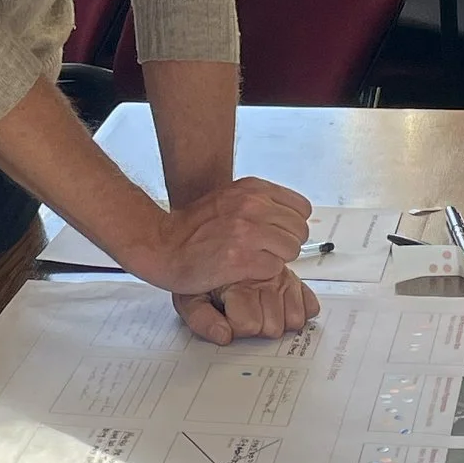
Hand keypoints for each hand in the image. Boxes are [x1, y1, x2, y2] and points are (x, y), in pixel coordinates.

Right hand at [130, 175, 311, 304]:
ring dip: (275, 259)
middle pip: (299, 230)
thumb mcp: (229, 198)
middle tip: (263, 250)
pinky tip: (243, 269)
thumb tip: (291, 216)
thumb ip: (260, 202)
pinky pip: (274, 269)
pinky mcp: (240, 259)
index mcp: (252, 189)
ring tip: (253, 259)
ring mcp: (246, 232)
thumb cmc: (193, 227)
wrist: (161, 245)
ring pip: (291, 250)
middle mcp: (251, 206)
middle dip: (285, 244)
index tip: (276, 233)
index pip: (302, 208)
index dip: (291, 224)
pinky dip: (262, 273)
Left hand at [178, 268, 321, 345]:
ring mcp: (283, 275)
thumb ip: (201, 318)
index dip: (237, 326)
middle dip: (257, 325)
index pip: (250, 324)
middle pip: (273, 327)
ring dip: (278, 319)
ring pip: (295, 319)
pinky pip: (310, 305)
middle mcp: (265, 274)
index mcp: (238, 276)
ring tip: (260, 307)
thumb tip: (223, 336)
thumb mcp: (188, 295)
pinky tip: (278, 302)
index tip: (229, 316)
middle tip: (244, 310)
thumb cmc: (198, 270)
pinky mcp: (295, 276)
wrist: (206, 243)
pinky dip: (298, 308)